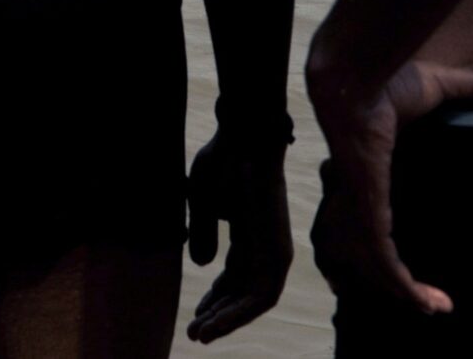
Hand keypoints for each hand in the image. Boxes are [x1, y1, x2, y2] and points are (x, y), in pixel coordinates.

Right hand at [185, 128, 291, 341]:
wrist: (244, 138)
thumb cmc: (222, 161)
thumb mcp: (203, 203)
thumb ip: (202, 235)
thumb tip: (202, 266)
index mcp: (248, 236)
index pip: (233, 279)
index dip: (213, 300)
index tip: (194, 316)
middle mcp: (264, 248)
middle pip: (243, 294)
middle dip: (218, 316)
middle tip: (194, 334)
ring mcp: (274, 251)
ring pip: (254, 302)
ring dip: (227, 321)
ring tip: (201, 335)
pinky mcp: (278, 253)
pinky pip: (261, 295)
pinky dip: (239, 313)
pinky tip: (215, 322)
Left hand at [307, 45, 472, 314]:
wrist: (356, 73)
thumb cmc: (386, 74)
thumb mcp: (440, 86)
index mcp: (369, 166)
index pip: (370, 207)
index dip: (385, 230)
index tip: (409, 246)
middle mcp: (360, 189)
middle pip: (365, 241)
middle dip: (390, 272)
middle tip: (425, 295)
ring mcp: (362, 201)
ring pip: (374, 260)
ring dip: (402, 289)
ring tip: (434, 308)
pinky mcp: (370, 210)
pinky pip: (383, 260)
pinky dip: (403, 285)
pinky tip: (428, 302)